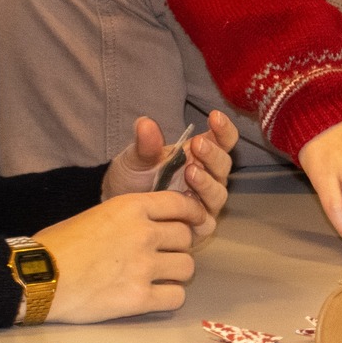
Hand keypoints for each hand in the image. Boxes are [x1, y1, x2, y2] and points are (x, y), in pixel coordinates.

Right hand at [36, 192, 201, 323]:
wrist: (37, 278)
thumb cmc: (58, 244)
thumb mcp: (98, 213)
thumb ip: (129, 216)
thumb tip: (151, 224)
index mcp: (131, 207)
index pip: (180, 204)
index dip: (192, 214)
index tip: (194, 222)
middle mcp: (144, 233)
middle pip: (186, 237)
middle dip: (179, 246)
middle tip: (165, 255)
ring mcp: (143, 265)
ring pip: (187, 267)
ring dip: (177, 272)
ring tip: (160, 277)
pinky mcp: (138, 298)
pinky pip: (175, 298)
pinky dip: (169, 298)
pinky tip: (156, 297)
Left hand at [102, 111, 238, 244]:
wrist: (117, 209)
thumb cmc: (133, 179)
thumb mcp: (136, 159)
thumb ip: (145, 144)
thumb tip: (145, 123)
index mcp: (200, 155)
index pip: (223, 140)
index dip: (224, 129)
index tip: (214, 116)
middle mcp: (208, 177)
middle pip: (224, 164)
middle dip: (213, 154)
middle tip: (197, 144)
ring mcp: (204, 202)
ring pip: (218, 192)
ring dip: (207, 181)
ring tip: (190, 171)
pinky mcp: (198, 226)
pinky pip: (206, 220)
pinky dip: (199, 211)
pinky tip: (185, 202)